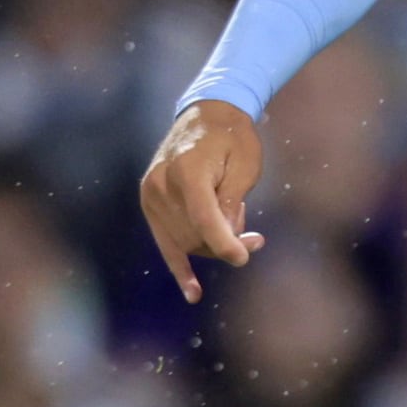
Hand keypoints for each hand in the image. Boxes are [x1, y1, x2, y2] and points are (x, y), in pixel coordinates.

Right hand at [140, 99, 264, 304]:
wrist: (206, 113)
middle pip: (194, 234)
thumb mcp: (244, 165)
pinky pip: (166, 243)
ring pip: (184, 242)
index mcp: (187, 170)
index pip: (204, 220)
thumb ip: (231, 203)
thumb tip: (225, 239)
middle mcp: (162, 184)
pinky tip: (194, 293)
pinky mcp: (150, 202)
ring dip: (212, 245)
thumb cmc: (232, 137)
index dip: (225, 244)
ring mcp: (151, 194)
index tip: (244, 256)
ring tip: (238, 225)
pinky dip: (180, 268)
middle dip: (226, 244)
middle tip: (256, 239)